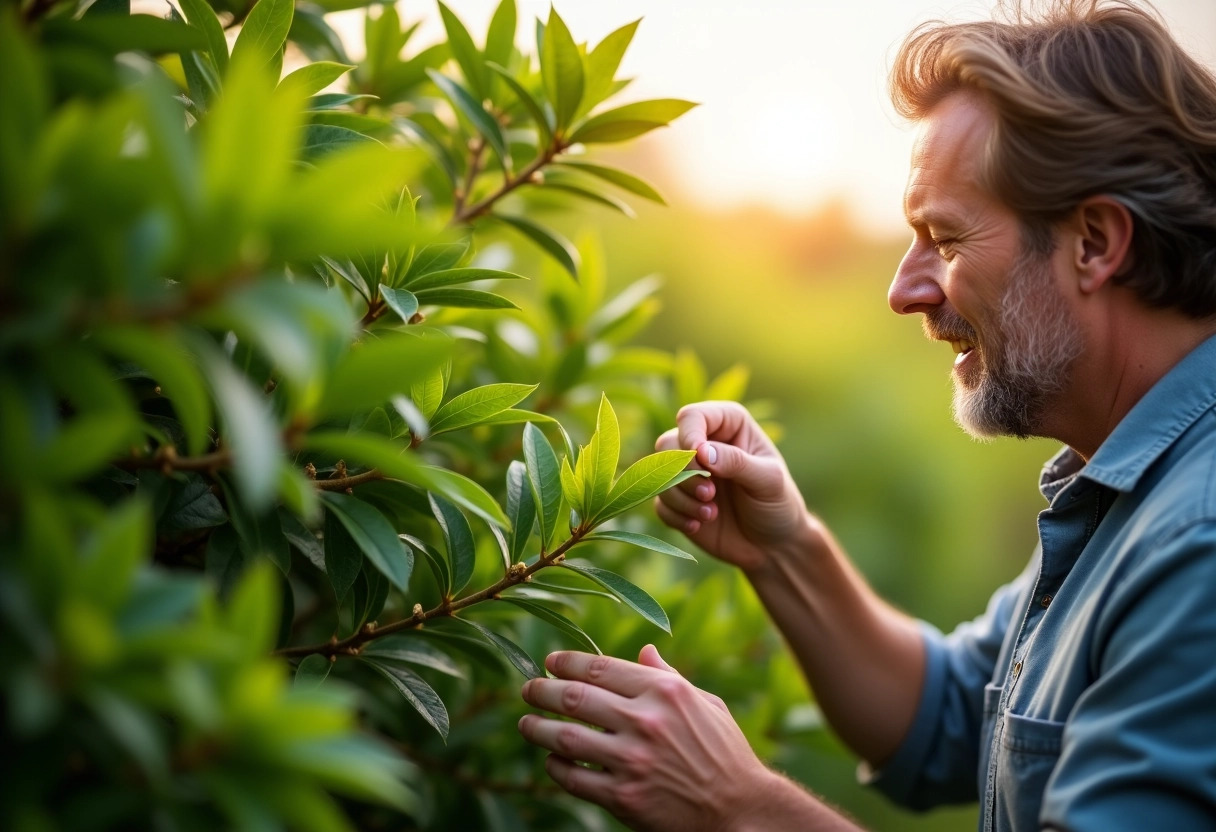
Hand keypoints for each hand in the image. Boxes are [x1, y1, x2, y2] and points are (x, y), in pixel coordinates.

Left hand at [518, 646, 775, 831]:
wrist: (740, 811)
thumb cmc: (725, 754)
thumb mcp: (706, 705)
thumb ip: (669, 677)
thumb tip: (645, 650)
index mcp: (665, 692)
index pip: (601, 668)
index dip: (568, 662)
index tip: (550, 663)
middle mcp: (645, 721)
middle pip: (574, 697)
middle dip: (542, 691)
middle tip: (528, 690)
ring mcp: (632, 760)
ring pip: (564, 737)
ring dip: (536, 728)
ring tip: (525, 724)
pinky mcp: (623, 797)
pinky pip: (573, 778)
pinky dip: (555, 767)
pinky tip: (551, 761)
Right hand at [655, 401, 808, 571]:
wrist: (773, 547)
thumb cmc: (778, 505)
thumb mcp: (768, 481)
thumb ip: (737, 462)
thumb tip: (702, 452)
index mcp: (729, 426)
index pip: (693, 417)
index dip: (690, 435)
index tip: (701, 458)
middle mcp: (704, 445)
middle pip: (668, 444)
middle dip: (685, 473)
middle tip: (710, 494)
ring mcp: (689, 474)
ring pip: (660, 475)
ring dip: (681, 497)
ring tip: (710, 513)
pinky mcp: (679, 501)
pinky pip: (660, 503)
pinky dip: (676, 515)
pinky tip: (699, 524)